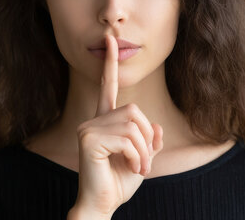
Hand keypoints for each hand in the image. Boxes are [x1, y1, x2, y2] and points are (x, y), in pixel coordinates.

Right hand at [69, 34, 163, 218]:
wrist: (102, 205)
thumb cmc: (118, 183)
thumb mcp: (143, 159)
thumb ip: (150, 141)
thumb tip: (155, 127)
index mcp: (105, 121)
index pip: (107, 87)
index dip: (109, 64)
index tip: (110, 41)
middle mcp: (94, 120)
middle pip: (134, 111)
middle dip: (147, 138)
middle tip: (145, 163)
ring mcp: (88, 128)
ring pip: (133, 126)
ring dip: (144, 151)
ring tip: (140, 168)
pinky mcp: (88, 140)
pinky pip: (127, 139)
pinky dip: (138, 156)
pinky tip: (133, 169)